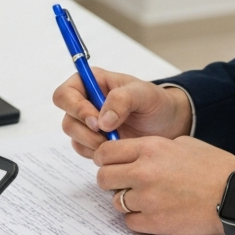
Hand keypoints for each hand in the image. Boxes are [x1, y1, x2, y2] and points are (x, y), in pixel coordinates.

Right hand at [53, 67, 192, 157]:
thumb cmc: (156, 103)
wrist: (169, 124)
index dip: (75, 108)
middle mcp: (85, 101)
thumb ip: (122, 100)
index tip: (96, 122)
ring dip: (93, 143)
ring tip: (118, 142)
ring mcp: (87, 123)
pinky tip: (117, 148)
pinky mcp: (93, 141)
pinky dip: (98, 153)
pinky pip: (84, 150)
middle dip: (86, 131)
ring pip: (74, 137)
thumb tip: (101, 121)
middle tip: (108, 137)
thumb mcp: (144, 94)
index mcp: (92, 82)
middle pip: (67, 118)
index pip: (65, 94)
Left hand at [93, 136, 234, 234]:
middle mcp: (143, 172)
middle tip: (124, 183)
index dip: (105, 160)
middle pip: (103, 178)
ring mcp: (147, 199)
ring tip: (148, 199)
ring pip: (116, 201)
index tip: (110, 164)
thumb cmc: (215, 168)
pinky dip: (139, 219)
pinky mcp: (154, 222)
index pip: (106, 153)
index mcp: (150, 148)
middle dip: (111, 181)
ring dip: (127, 201)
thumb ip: (154, 148)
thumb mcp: (183, 144)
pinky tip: (155, 212)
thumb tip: (134, 155)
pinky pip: (130, 221)